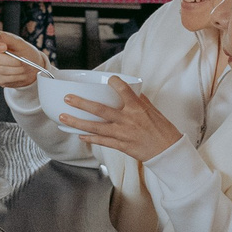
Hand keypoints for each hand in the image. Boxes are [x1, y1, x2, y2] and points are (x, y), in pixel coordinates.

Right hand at [0, 29, 51, 90]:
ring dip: (14, 69)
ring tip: (24, 67)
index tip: (4, 47)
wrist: (31, 67)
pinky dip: (15, 76)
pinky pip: (3, 78)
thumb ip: (7, 38)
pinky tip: (21, 73)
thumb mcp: (20, 43)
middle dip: (9, 60)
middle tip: (21, 60)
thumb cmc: (24, 52)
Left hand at [47, 76, 181, 163]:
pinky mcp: (121, 146)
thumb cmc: (163, 131)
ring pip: (95, 127)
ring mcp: (122, 134)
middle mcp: (127, 120)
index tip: (108, 78)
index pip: (124, 90)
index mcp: (138, 108)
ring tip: (63, 117)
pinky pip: (102, 141)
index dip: (114, 82)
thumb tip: (131, 93)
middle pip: (100, 110)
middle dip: (81, 103)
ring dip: (77, 122)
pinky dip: (90, 138)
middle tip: (68, 98)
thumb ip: (140, 102)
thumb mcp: (154, 112)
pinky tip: (79, 135)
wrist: (169, 152)